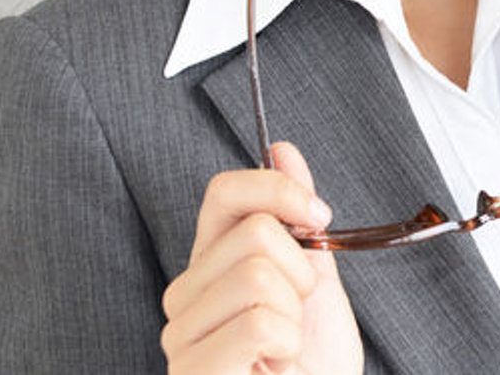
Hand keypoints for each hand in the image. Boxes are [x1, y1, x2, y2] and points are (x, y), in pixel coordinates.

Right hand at [161, 142, 362, 373]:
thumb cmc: (312, 362)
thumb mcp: (314, 277)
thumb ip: (295, 216)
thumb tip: (281, 148)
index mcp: (210, 266)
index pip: (224, 192)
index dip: (279, 191)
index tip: (318, 220)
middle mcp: (184, 297)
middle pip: (256, 234)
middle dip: (300, 274)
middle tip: (295, 317)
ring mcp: (181, 339)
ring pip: (259, 275)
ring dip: (295, 313)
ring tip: (284, 348)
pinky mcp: (194, 372)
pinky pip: (259, 323)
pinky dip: (288, 343)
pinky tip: (276, 366)